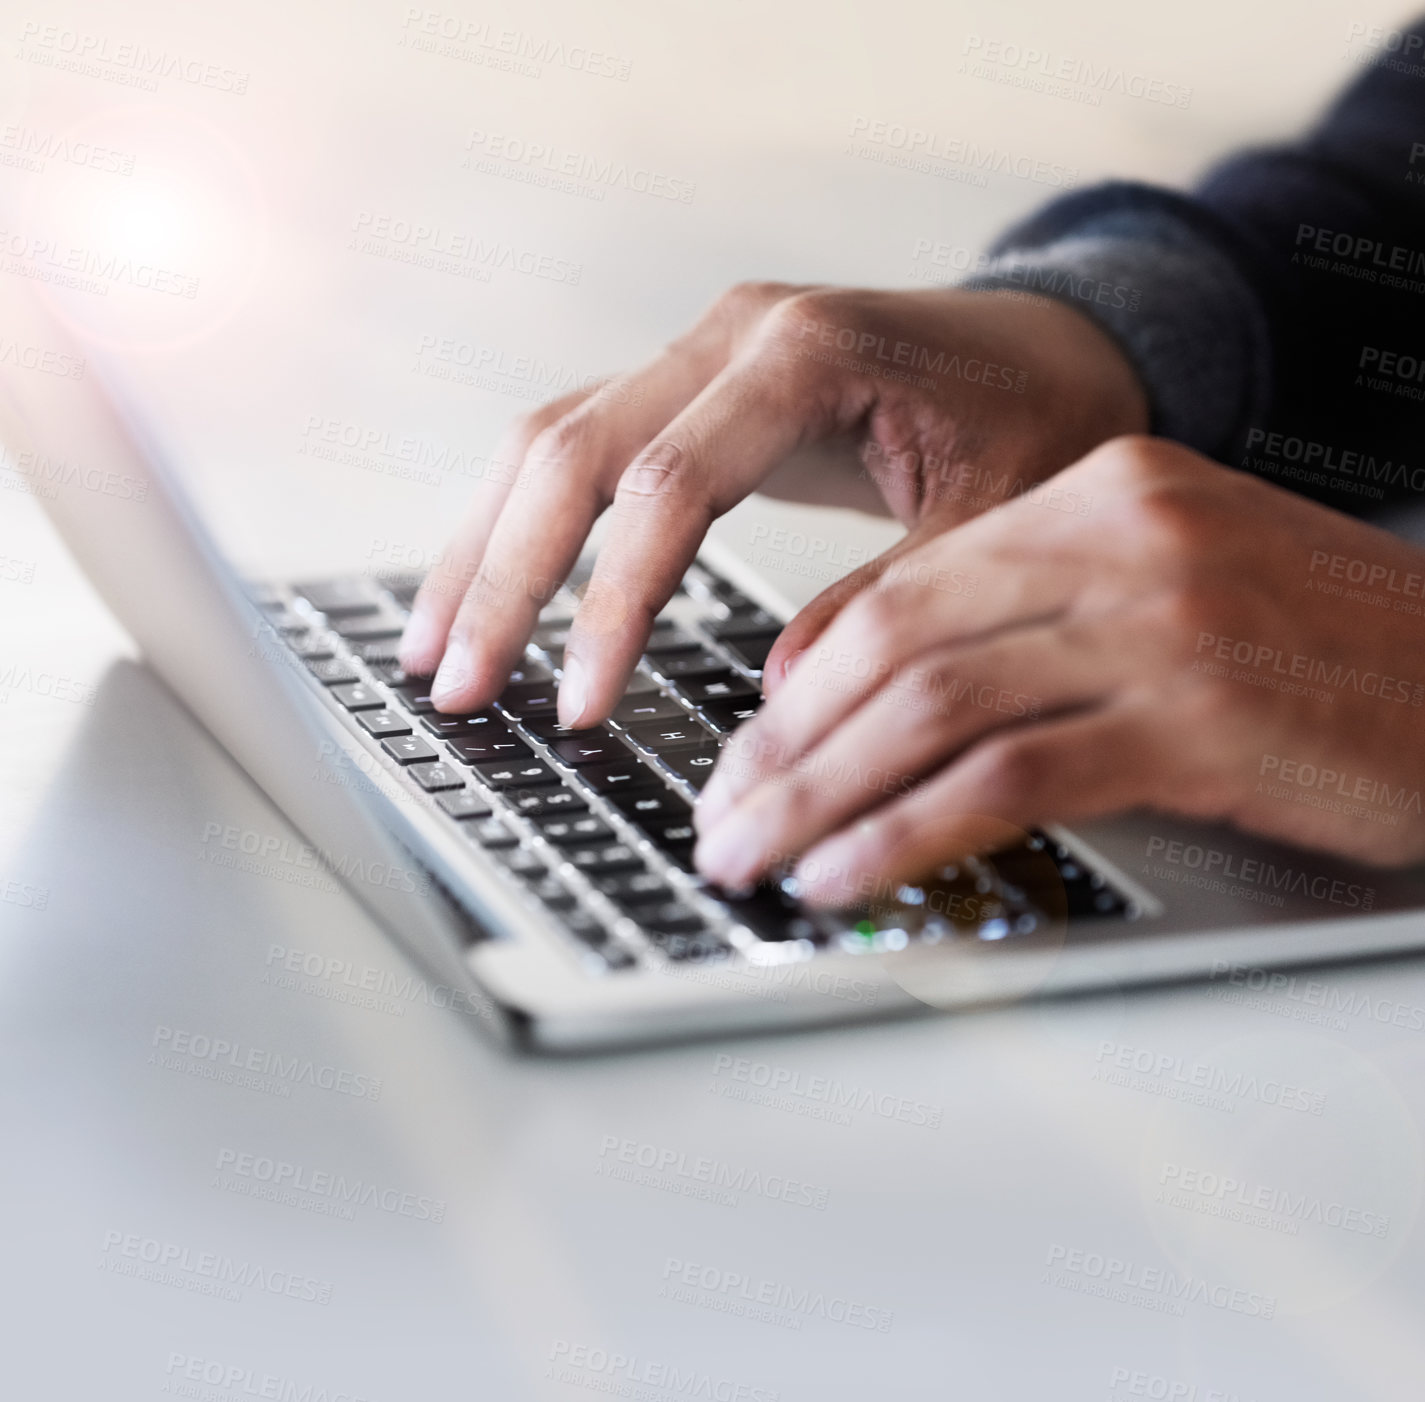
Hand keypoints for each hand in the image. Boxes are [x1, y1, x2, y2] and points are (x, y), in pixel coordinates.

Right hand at [398, 282, 1147, 720]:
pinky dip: (523, 517)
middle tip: (453, 686)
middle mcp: (732, 335)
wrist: (1052, 345)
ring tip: (432, 645)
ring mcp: (702, 349)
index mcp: (807, 355)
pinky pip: (581, 441)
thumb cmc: (1036, 421)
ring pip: (551, 439)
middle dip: (503, 579)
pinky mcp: (693, 382)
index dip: (609, 604)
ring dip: (485, 545)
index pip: (666, 487)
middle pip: (571, 451)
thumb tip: (778, 697)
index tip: (575, 703)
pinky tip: (490, 581)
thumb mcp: (990, 525)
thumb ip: (883, 606)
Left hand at [691, 436, 1424, 903]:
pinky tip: (848, 876)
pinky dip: (907, 833)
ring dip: (820, 797)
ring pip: (930, 710)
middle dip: (785, 748)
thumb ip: (1025, 619)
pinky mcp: (1201, 717)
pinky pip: (1007, 779)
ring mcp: (1162, 621)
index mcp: (1103, 491)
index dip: (801, 681)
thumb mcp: (1167, 594)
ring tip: (754, 859)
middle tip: (721, 818)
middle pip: (896, 646)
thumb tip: (864, 689)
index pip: (903, 589)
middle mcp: (1123, 537)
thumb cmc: (1324, 654)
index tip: (747, 750)